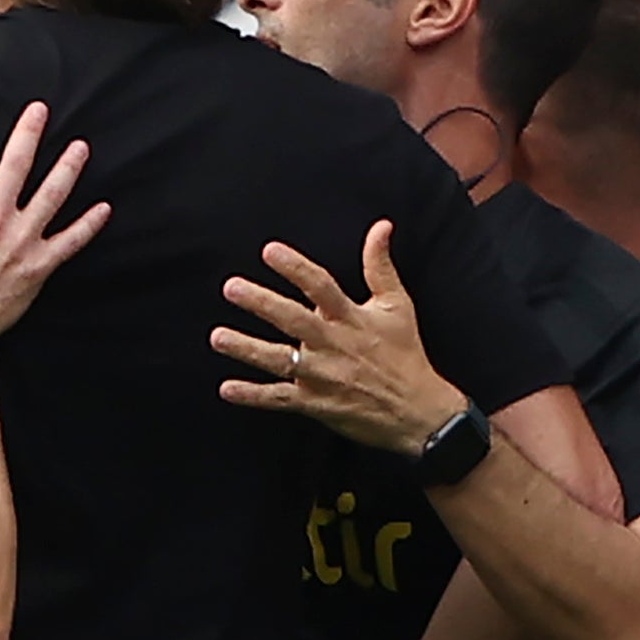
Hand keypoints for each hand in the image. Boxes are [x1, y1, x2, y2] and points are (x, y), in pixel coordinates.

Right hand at [0, 100, 109, 343]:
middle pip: (18, 164)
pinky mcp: (38, 265)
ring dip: (67, 168)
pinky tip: (103, 209)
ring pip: (52, 195)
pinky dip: (89, 225)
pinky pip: (71, 241)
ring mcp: (21, 240)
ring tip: (80, 147)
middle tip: (40, 110)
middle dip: (29, 132)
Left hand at [213, 221, 467, 455]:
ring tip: (218, 337)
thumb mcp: (397, 306)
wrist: (420, 413)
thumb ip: (380, 265)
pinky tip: (227, 389)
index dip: (296, 268)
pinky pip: (280, 399)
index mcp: (351, 318)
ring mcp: (323, 376)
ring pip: (279, 360)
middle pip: (294, 320)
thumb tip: (381, 226)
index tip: (269, 251)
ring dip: (247, 349)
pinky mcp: (316, 403)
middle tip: (231, 287)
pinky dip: (254, 396)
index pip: (321, 287)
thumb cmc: (405, 355)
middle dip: (262, 304)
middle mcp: (334, 344)